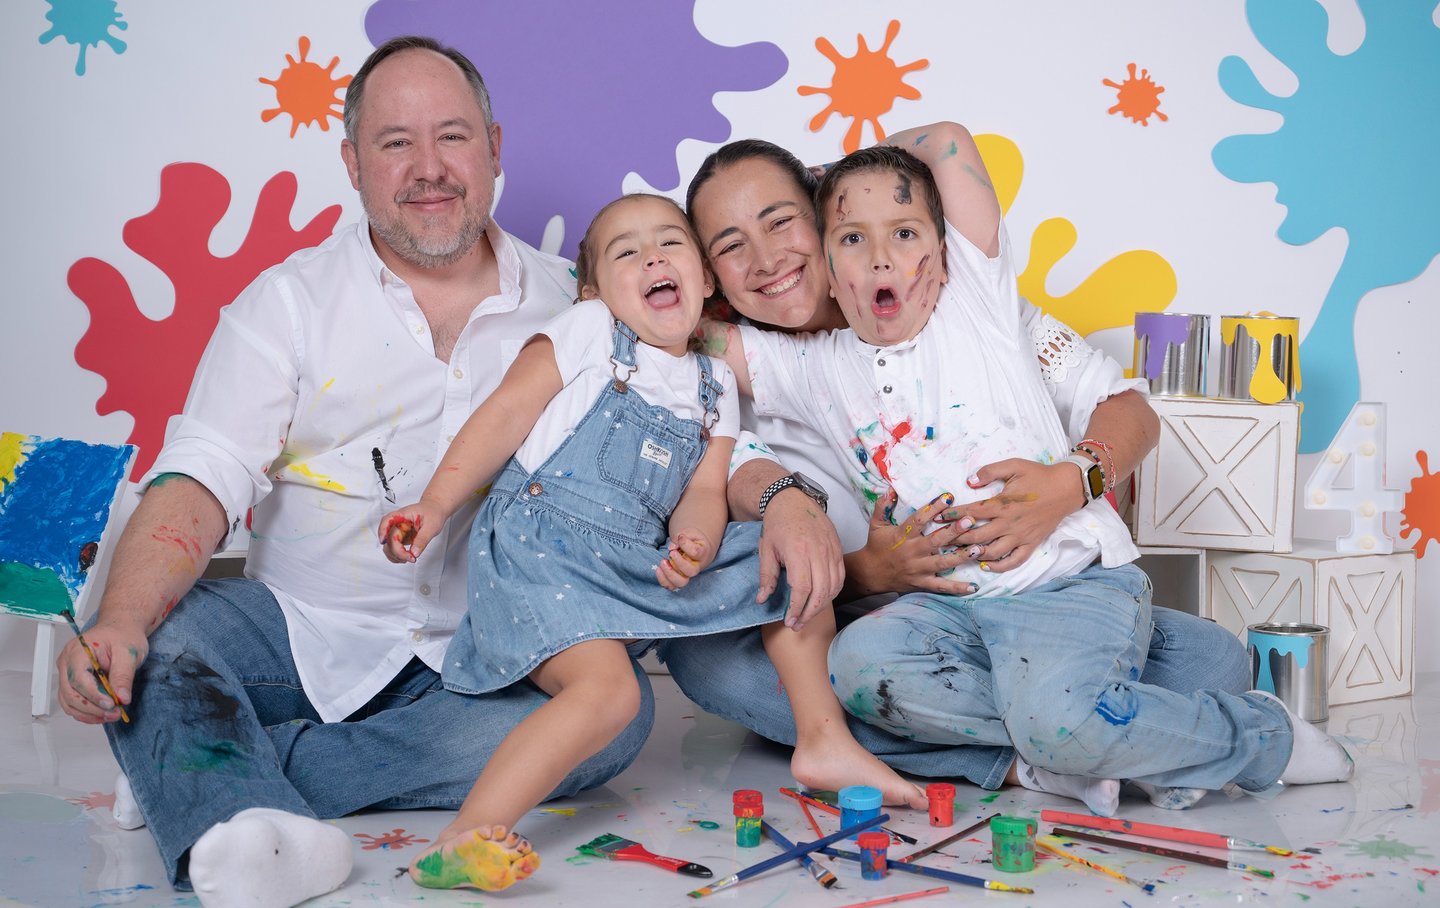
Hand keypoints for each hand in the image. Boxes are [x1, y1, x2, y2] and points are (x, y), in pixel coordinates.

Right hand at [56, 620, 147, 723]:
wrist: (120, 628)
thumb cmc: (122, 634)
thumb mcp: (129, 652)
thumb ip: (124, 675)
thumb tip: (122, 697)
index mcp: (78, 651)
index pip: (79, 679)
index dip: (94, 695)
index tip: (111, 704)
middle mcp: (67, 662)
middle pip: (71, 694)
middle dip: (92, 708)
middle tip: (115, 713)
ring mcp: (68, 672)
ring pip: (69, 702)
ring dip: (89, 714)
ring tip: (111, 715)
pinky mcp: (73, 681)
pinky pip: (73, 702)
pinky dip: (86, 711)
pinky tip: (102, 714)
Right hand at [378, 501, 445, 562]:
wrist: (435, 509)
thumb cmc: (433, 513)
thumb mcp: (431, 526)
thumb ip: (422, 540)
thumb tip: (414, 552)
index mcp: (403, 515)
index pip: (387, 520)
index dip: (382, 531)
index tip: (383, 541)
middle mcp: (397, 523)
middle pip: (388, 538)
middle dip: (397, 551)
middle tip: (411, 557)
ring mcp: (398, 531)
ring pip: (388, 545)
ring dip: (395, 555)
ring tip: (409, 558)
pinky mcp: (400, 537)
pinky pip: (393, 548)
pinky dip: (397, 555)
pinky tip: (405, 557)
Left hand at [656, 528, 713, 590]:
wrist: (698, 549)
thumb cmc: (693, 540)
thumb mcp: (690, 533)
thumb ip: (681, 537)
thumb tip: (672, 546)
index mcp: (702, 553)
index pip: (695, 552)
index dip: (685, 545)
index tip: (680, 538)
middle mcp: (696, 567)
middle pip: (691, 571)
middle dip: (679, 563)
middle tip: (672, 552)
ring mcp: (687, 575)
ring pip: (681, 582)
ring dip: (670, 574)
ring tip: (663, 562)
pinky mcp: (678, 579)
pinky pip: (671, 586)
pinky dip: (663, 580)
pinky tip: (659, 569)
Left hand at [757, 488, 843, 629]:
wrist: (793, 500)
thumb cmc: (777, 524)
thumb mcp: (766, 550)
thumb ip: (766, 576)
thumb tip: (762, 600)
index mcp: (798, 551)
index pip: (802, 589)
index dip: (796, 608)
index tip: (789, 621)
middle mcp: (818, 552)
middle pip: (821, 592)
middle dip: (809, 613)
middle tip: (797, 624)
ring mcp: (831, 550)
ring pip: (833, 587)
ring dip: (821, 606)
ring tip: (807, 615)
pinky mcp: (838, 549)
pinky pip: (840, 577)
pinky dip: (832, 592)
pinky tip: (821, 600)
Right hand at [847, 490, 976, 596]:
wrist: (870, 573)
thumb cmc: (876, 546)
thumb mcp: (876, 524)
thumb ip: (882, 506)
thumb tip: (891, 489)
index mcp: (902, 536)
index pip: (919, 520)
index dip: (933, 508)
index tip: (948, 497)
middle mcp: (912, 552)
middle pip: (935, 541)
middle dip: (954, 531)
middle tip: (970, 521)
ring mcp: (918, 569)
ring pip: (942, 563)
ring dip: (961, 556)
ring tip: (978, 549)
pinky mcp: (922, 583)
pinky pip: (941, 586)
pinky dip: (957, 588)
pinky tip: (973, 586)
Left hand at [938, 458, 1082, 571]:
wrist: (1067, 488)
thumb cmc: (1038, 475)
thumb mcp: (1014, 465)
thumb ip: (990, 471)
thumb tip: (969, 481)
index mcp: (1003, 504)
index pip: (971, 512)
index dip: (953, 516)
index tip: (939, 517)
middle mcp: (1009, 523)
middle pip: (977, 536)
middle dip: (956, 538)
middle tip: (941, 540)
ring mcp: (1021, 536)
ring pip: (992, 552)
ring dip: (973, 554)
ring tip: (958, 553)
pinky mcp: (1031, 544)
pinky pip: (1014, 561)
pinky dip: (999, 567)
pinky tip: (985, 565)